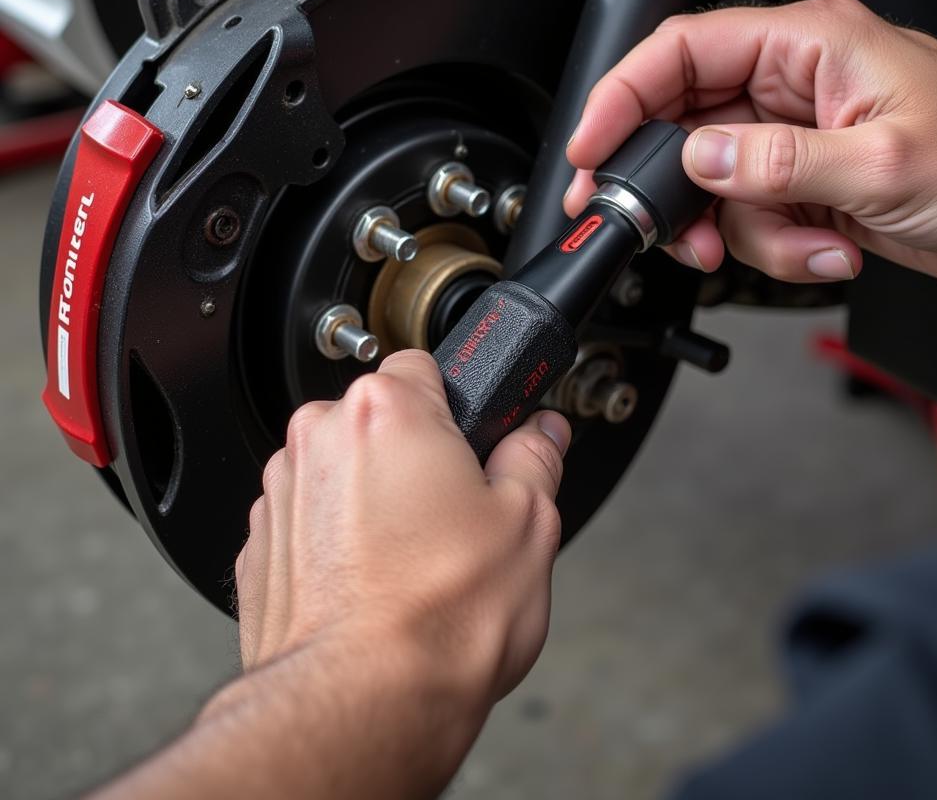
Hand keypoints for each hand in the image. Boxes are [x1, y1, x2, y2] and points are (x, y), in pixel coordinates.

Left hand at [94, 351, 569, 799]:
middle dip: (415, 453)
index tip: (473, 438)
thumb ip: (535, 456)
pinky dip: (338, 539)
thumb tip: (541, 433)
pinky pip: (310, 519)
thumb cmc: (436, 620)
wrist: (359, 706)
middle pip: (380, 420)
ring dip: (373, 496)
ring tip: (414, 559)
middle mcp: (321, 438)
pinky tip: (373, 583)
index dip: (458, 405)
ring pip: (343, 470)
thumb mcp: (528, 523)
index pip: (425, 365)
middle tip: (454, 512)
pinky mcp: (259, 545)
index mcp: (385, 410)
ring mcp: (280, 492)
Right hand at [565, 0, 936, 293]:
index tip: (591, 147)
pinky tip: (830, 246)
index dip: (622, 96)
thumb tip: (699, 160)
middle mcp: (792, 87)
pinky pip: (751, 219)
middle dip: (670, 185)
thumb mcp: (883, 162)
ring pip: (715, 187)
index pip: (682, 52)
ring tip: (802, 242)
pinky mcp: (805, 184)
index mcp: (807, 45)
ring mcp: (795, 140)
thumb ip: (776, 162)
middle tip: (658, 226)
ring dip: (743, 231)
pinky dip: (778, 248)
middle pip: (683, 125)